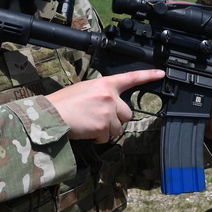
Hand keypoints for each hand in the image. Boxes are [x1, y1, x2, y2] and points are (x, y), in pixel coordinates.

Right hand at [47, 69, 164, 142]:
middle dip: (116, 120)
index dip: (148, 75)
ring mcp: (108, 111)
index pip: (131, 77)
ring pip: (118, 128)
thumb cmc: (63, 103)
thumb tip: (110, 104)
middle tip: (99, 119)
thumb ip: (102, 94)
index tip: (161, 74)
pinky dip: (98, 138)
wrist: (50, 115)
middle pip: (127, 113)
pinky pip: (107, 138)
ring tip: (89, 125)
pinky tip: (86, 131)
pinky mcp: (104, 126)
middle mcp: (110, 96)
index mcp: (105, 83)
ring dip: (106, 130)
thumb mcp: (85, 89)